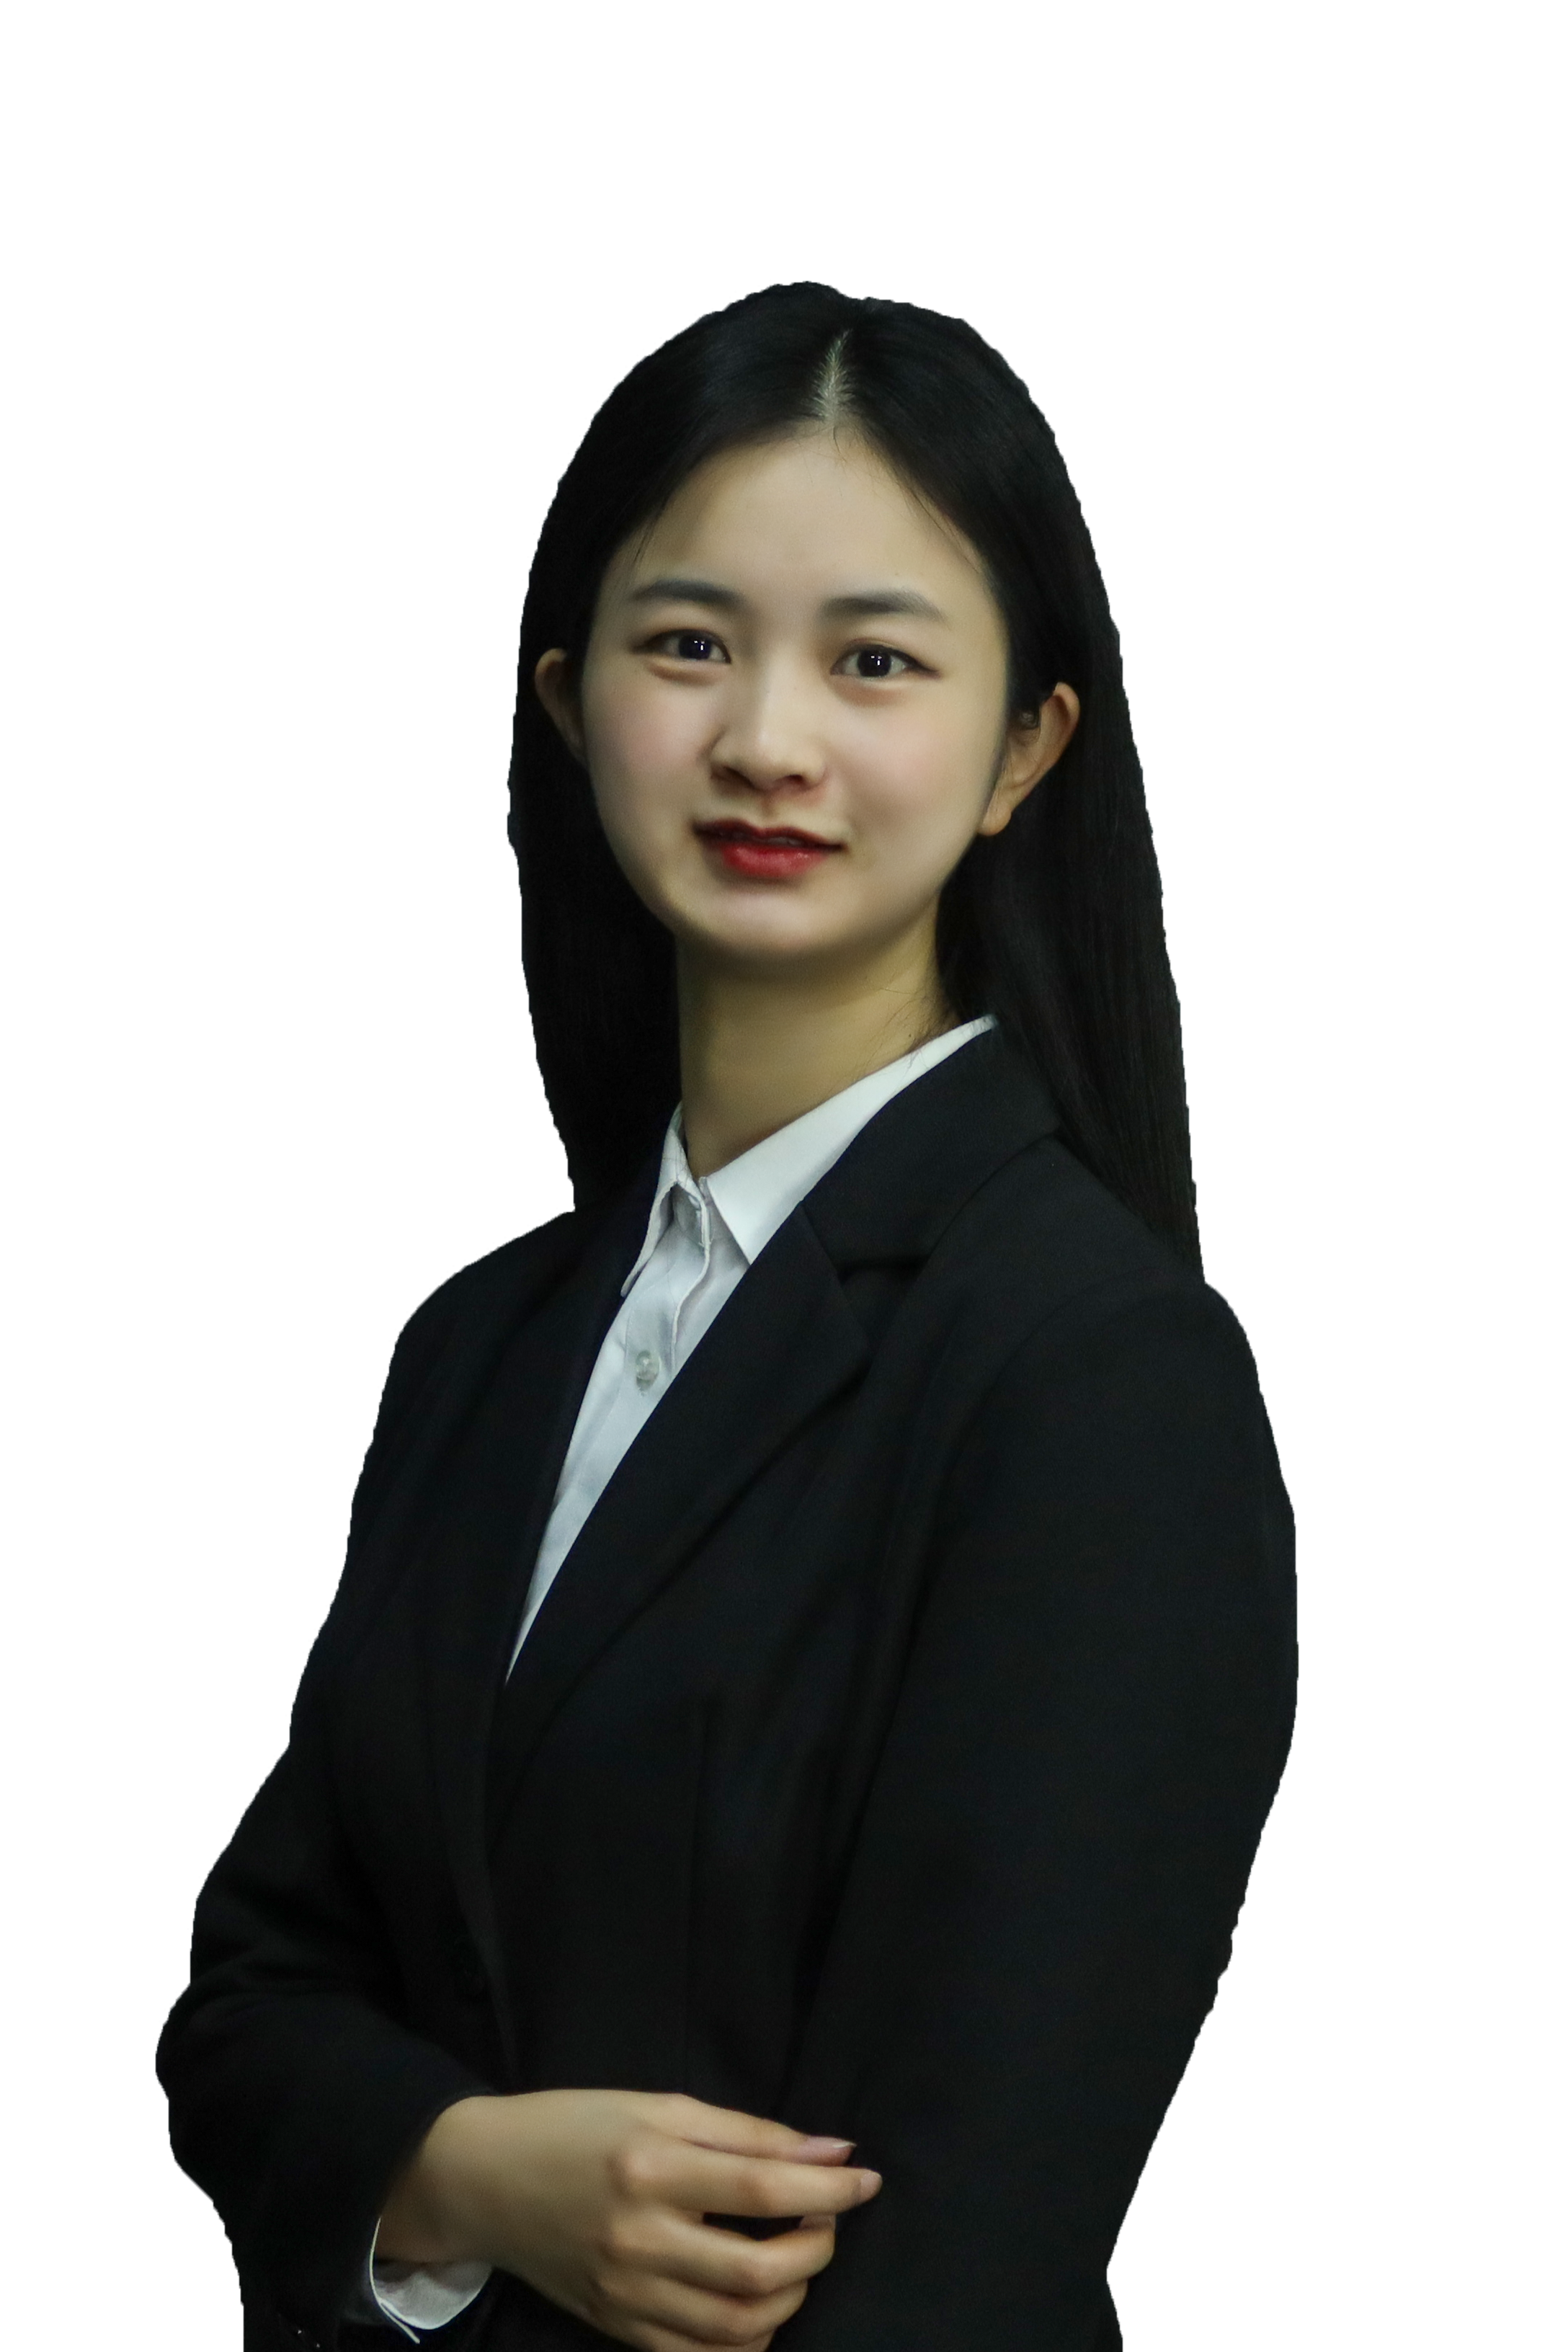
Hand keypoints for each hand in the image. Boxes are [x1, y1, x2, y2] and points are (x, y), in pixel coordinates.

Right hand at [377, 2087, 881, 2349]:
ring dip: (790, 2297)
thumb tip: (832, 2149)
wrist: (484, 2179)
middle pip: (761, 2271)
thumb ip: (745, 2132)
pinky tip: (758, 2303)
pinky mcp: (616, 2328)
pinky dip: (746, 2339)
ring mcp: (627, 2295)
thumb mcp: (659, 2105)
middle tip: (827, 2219)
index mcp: (653, 2168)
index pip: (765, 2186)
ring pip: (738, 2327)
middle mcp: (641, 2239)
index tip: (867, 2179)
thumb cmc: (577, 2126)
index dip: (831, 2188)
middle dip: (818, 2249)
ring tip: (796, 2258)